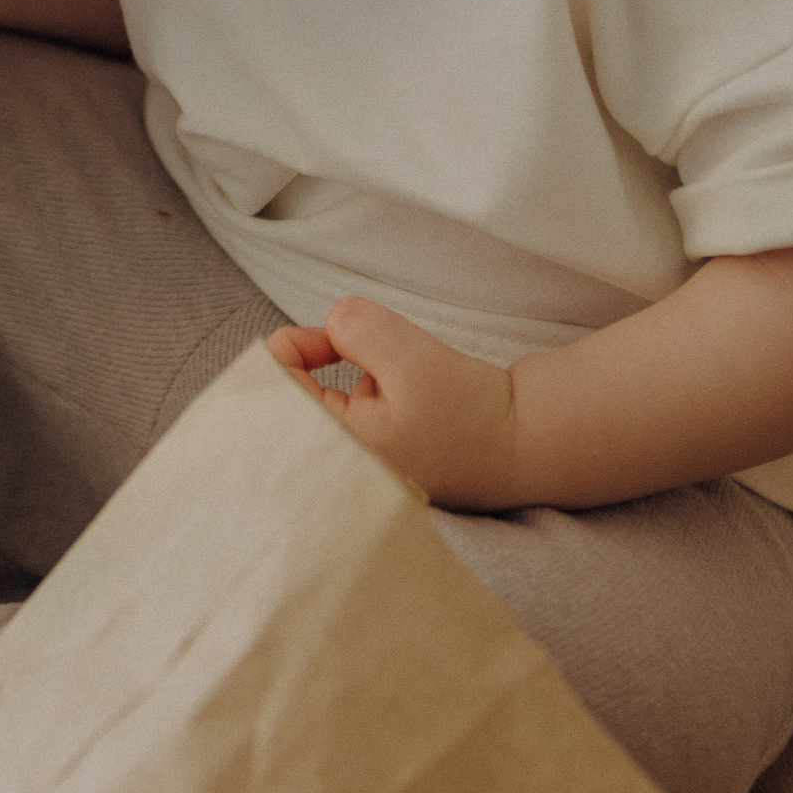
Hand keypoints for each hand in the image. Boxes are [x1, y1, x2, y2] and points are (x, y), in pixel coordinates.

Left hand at [268, 296, 520, 508]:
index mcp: (329, 452)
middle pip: (293, 392)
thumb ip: (355, 327)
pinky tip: (416, 407)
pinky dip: (374, 391)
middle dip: (327, 364)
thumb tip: (334, 324)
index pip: (269, 392)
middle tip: (371, 362)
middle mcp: (333, 467)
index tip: (339, 338)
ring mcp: (356, 467)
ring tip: (409, 393)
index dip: (293, 346)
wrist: (524, 446)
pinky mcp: (377, 459)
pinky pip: (352, 409)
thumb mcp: (408, 355)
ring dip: (358, 375)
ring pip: (326, 394)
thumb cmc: (468, 411)